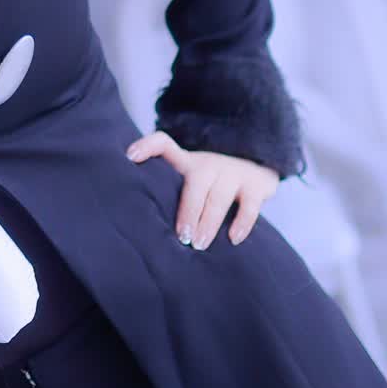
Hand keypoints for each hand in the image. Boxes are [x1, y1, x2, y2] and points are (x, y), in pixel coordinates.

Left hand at [125, 131, 278, 249]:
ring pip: (219, 196)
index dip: (147, 146)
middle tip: (181, 236)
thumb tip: (139, 225)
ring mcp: (233, 174)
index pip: (164, 144)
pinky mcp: (256, 186)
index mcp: (188, 163)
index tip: (130, 156)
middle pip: (196, 184)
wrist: (256, 168)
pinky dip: (242, 222)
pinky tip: (233, 239)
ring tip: (198, 244)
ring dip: (208, 222)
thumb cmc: (211, 185)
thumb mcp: (190, 179)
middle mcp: (209, 165)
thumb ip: (168, 192)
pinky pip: (250, 205)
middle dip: (188, 211)